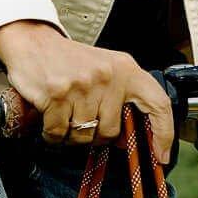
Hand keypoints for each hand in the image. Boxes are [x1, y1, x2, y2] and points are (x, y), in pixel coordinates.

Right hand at [0, 21, 175, 165]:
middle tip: (80, 120)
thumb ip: (120, 100)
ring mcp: (82, 85)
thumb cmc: (70, 61)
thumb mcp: (105, 71)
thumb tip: (127, 140)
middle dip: (94, 135)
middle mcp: (108, 76)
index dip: (164, 133)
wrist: (33, 41)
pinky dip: (52, 134)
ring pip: (84, 135)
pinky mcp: (57, 94)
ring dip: (70, 134)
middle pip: (110, 131)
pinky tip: (49, 117)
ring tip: (63, 115)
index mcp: (126, 69)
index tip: (162, 155)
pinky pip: (59, 133)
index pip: (158, 104)